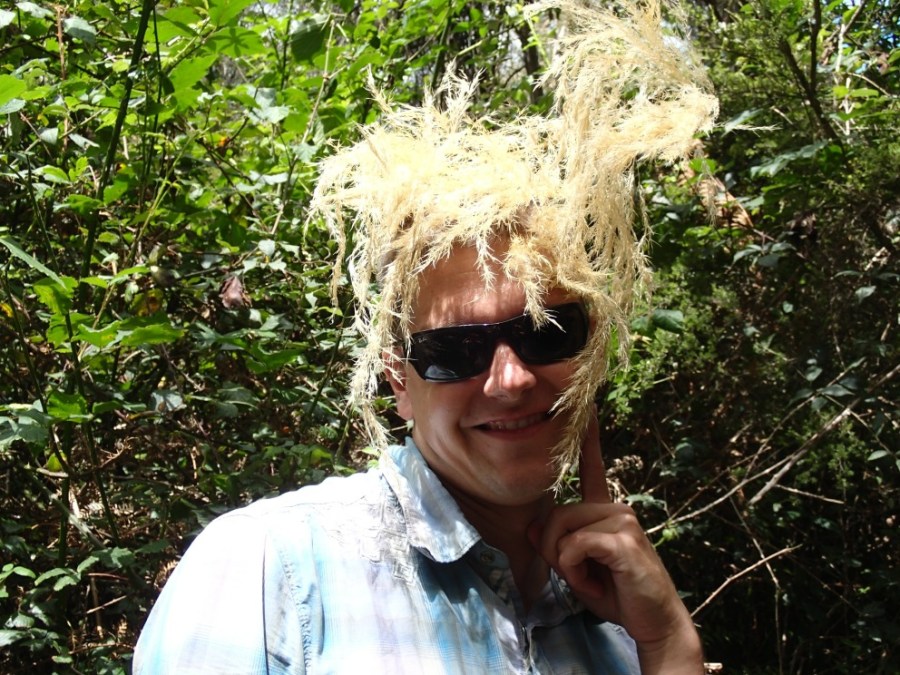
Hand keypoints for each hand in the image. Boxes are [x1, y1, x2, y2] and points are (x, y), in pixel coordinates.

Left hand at [528, 414, 703, 673]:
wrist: (653, 622)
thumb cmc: (617, 594)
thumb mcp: (576, 569)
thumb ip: (555, 546)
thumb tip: (532, 529)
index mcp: (605, 510)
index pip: (592, 468)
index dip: (588, 438)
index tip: (587, 406)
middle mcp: (615, 507)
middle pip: (555, 516)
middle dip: (554, 552)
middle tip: (580, 574)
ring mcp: (622, 520)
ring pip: (562, 531)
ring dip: (567, 565)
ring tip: (594, 578)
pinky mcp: (623, 539)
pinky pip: (575, 546)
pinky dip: (576, 570)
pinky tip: (598, 581)